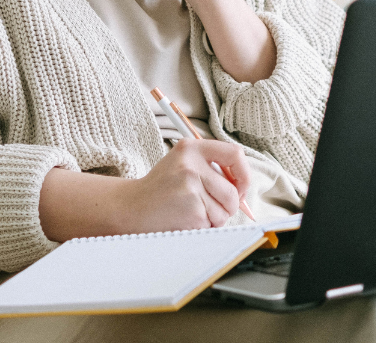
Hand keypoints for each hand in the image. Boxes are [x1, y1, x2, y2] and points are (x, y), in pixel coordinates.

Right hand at [119, 139, 251, 231]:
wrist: (132, 207)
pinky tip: (185, 219)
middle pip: (233, 191)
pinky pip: (213, 223)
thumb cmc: (161, 189)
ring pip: (226, 210)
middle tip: (208, 207)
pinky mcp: (191, 210)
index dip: (244, 174)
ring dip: (215, 218)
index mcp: (191, 148)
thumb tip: (243, 186)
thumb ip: (210, 168)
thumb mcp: (182, 165)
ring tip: (192, 212)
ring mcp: (191, 187)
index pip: (235, 154)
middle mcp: (191, 165)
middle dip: (228, 206)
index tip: (239, 186)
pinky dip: (204, 227)